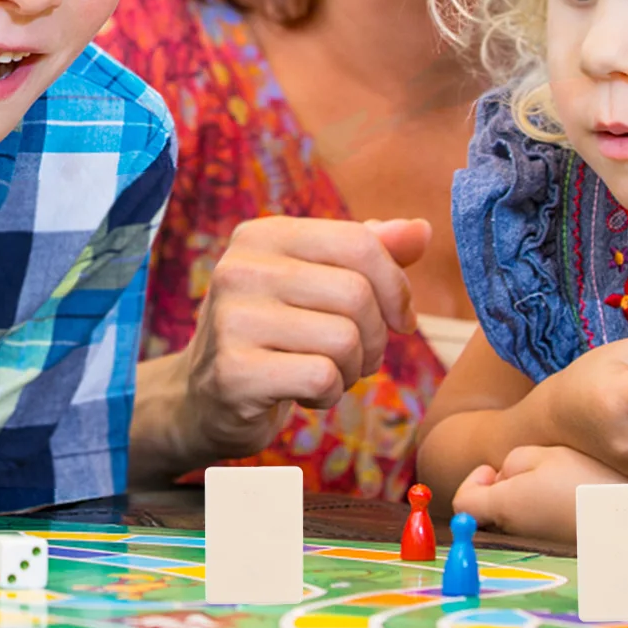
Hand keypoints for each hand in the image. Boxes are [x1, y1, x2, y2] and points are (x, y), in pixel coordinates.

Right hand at [174, 216, 429, 461]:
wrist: (205, 397)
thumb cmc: (275, 333)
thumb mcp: (314, 282)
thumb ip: (367, 254)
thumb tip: (422, 230)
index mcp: (262, 235)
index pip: (357, 242)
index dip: (395, 286)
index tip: (398, 318)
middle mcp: (240, 267)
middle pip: (356, 294)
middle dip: (376, 336)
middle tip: (357, 356)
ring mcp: (231, 319)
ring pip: (344, 339)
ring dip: (352, 369)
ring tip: (327, 372)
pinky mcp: (234, 372)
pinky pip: (322, 378)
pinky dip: (329, 395)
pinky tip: (304, 393)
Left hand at [454, 444, 627, 543]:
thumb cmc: (589, 483)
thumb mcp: (544, 454)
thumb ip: (512, 462)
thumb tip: (503, 477)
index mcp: (506, 507)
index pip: (462, 503)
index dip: (472, 481)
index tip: (495, 468)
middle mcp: (517, 532)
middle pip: (489, 512)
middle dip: (501, 487)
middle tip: (532, 472)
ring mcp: (539, 545)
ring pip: (516, 518)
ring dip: (526, 498)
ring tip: (559, 483)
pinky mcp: (559, 550)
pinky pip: (540, 528)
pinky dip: (546, 512)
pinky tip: (574, 499)